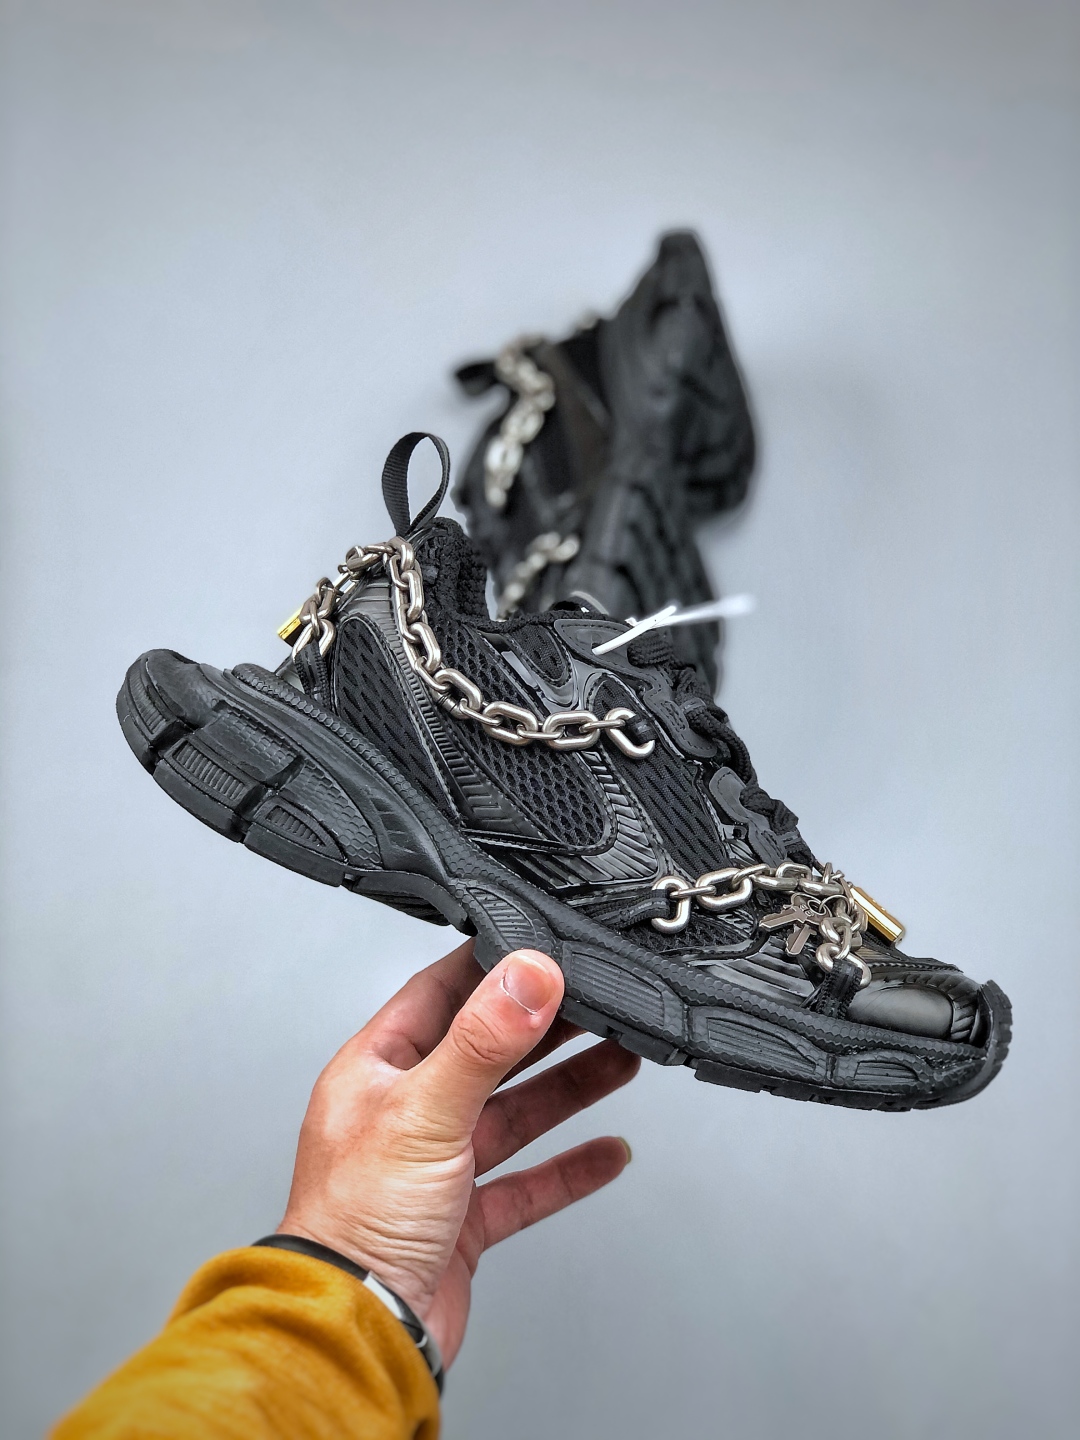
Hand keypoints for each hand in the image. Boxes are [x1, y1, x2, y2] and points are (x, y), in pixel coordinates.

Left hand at [277, 941, 637, 1365]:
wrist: (355, 1335)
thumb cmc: (355, 1225)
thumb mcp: (425, 1112)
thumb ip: (482, 1041)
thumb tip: (528, 973)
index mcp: (376, 1071)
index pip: (439, 994)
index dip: (491, 967)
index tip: (540, 945)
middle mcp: (405, 1113)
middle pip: (488, 1052)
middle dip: (546, 1027)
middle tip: (599, 1001)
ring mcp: (435, 1168)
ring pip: (514, 1113)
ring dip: (568, 1088)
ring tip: (621, 1059)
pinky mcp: (463, 1220)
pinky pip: (527, 1183)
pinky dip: (569, 1168)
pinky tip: (609, 1154)